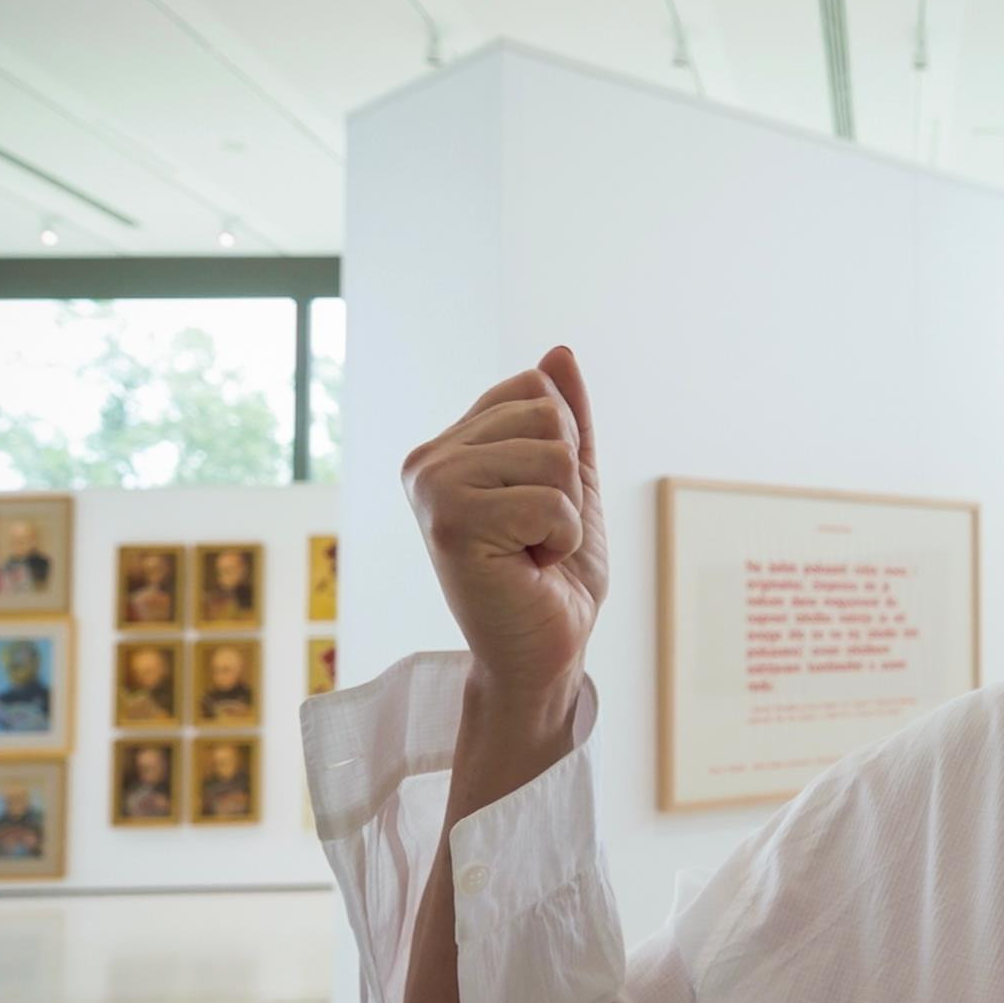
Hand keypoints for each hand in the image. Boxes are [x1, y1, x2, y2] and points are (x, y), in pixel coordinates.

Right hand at [401, 346, 608, 697]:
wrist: (546, 649)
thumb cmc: (555, 575)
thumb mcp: (574, 484)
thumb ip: (567, 421)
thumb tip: (559, 353)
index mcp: (452, 445)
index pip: (536, 385)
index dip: (564, 447)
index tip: (538, 505)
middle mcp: (430, 459)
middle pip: (548, 412)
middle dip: (568, 480)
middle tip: (536, 533)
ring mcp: (434, 486)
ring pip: (553, 454)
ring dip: (566, 512)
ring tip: (531, 549)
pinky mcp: (452, 521)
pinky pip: (551, 500)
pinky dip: (561, 539)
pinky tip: (528, 567)